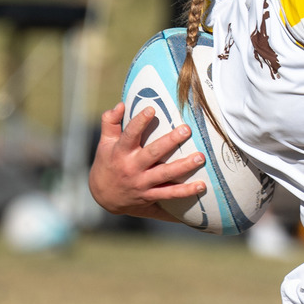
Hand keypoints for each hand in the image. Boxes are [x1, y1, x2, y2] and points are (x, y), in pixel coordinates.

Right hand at [87, 102, 204, 216]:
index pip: (129, 134)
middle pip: (152, 153)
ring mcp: (141, 183)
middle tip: (186, 130)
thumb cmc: (107, 164)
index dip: (139, 122)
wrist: (103, 198)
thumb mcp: (104, 143)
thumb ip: (110, 122)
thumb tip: (121, 104)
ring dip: (183, 166)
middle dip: (170, 141)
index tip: (152, 109)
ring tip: (200, 157)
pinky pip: (169, 194)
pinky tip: (201, 185)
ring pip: (164, 174)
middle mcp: (132, 167)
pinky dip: (185, 191)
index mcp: (120, 152)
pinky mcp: (149, 196)